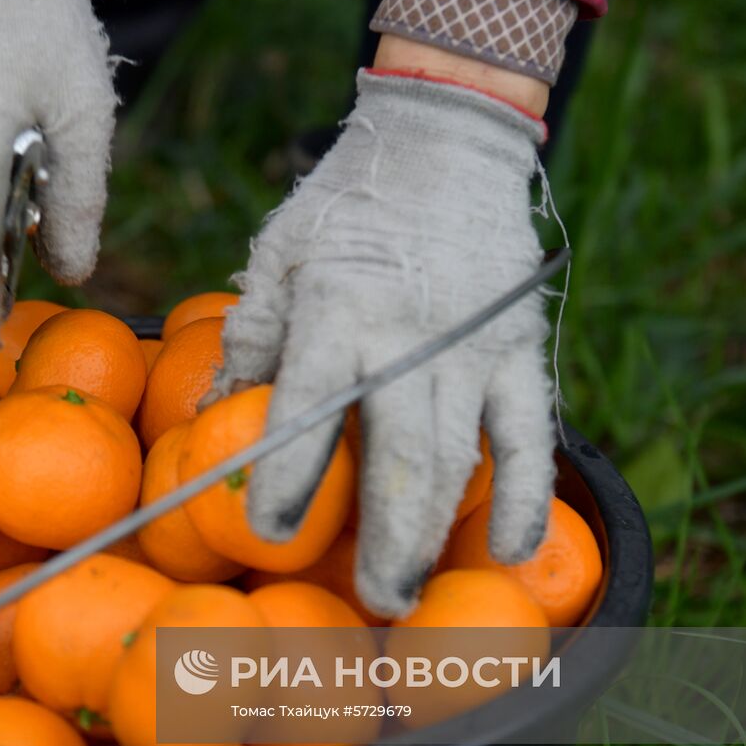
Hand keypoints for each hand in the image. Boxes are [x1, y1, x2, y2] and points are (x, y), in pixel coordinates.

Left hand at [213, 71, 556, 617]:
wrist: (446, 141)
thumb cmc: (346, 204)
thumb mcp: (280, 254)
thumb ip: (254, 337)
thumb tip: (216, 417)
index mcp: (339, 308)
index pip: (311, 406)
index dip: (290, 473)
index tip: (269, 532)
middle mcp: (410, 334)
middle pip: (399, 452)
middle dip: (384, 537)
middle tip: (370, 604)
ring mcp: (473, 345)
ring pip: (459, 456)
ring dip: (435, 532)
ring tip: (411, 594)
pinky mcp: (519, 348)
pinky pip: (530, 433)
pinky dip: (526, 494)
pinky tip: (515, 549)